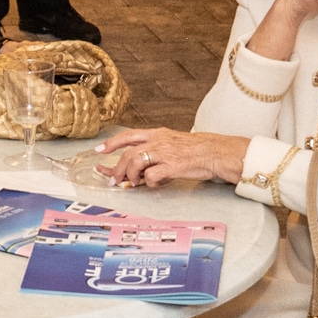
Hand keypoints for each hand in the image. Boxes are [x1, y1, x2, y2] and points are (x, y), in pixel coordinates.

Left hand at [93, 127, 248, 188]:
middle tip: (114, 179)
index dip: (111, 143)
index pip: (128, 136)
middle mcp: (159, 141)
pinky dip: (150, 182)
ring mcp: (165, 153)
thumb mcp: (173, 142)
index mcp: (158, 134)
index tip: (99, 151)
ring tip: (134, 183)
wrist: (218, 152)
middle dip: (117, 168)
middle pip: (128, 153)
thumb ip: (156, 150)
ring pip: (136, 162)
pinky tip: (156, 183)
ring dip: (130, 175)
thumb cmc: (197, 149)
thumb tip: (139, 166)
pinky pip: (153, 176)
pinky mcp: (173, 166)